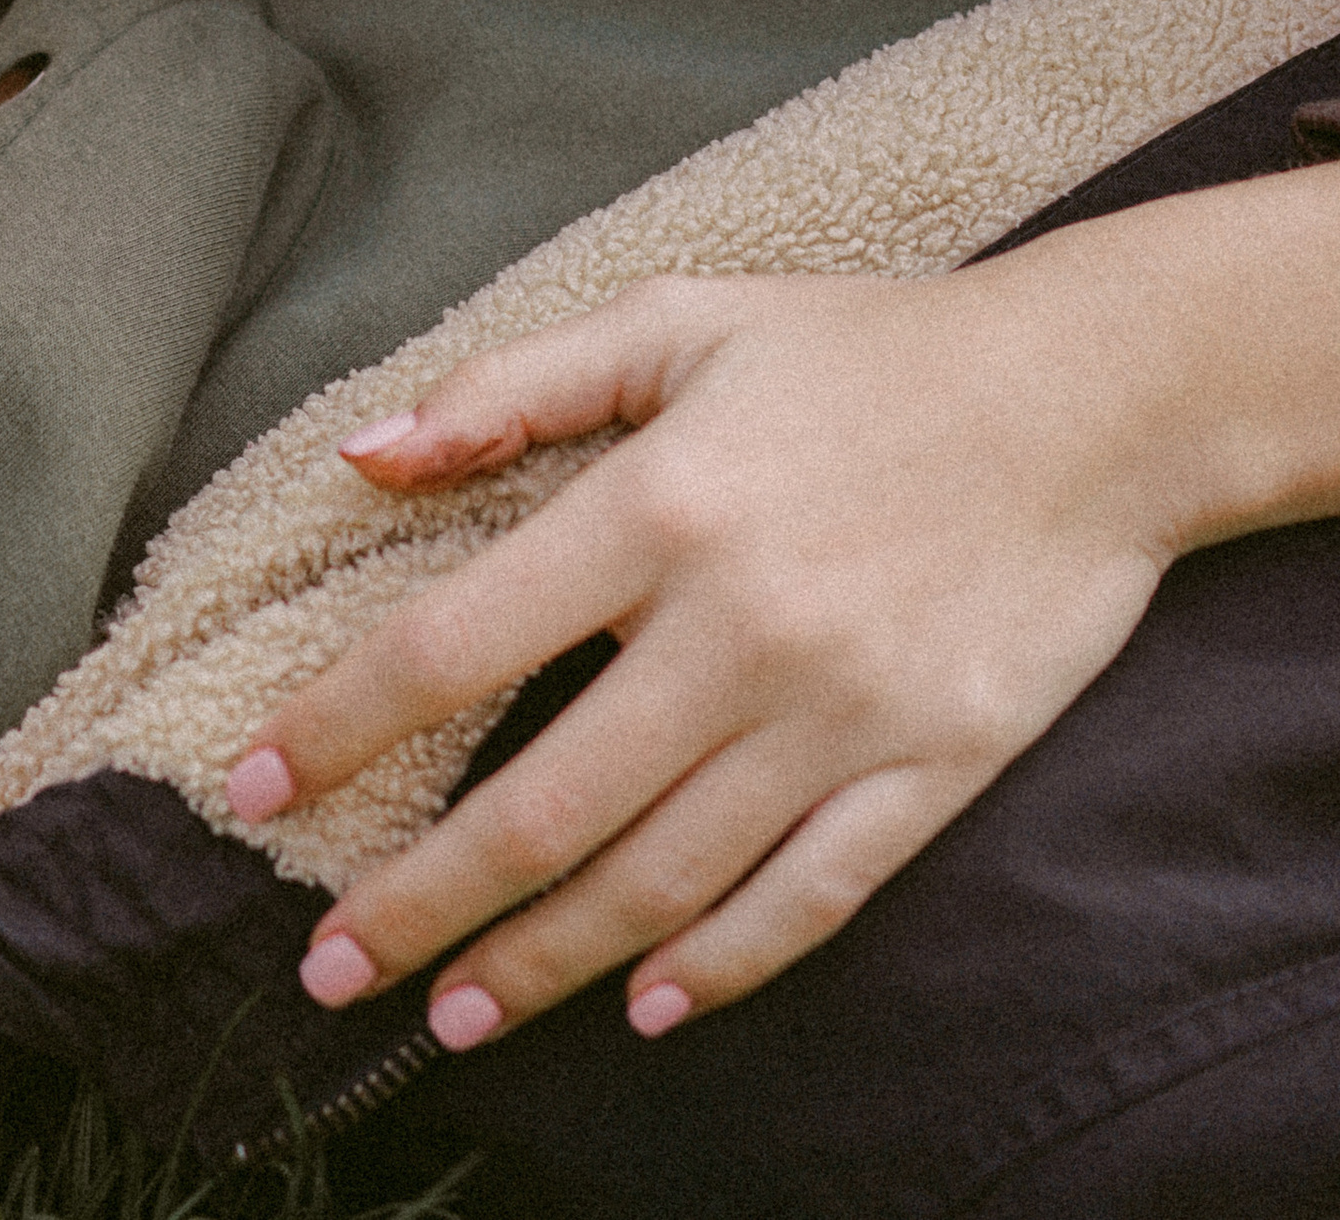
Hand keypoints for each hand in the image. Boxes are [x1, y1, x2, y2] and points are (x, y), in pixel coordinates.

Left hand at [227, 166, 1339, 1053]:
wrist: (1089, 396)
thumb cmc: (864, 349)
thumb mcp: (679, 323)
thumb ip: (512, 387)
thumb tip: (363, 451)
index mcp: (657, 507)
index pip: (454, 643)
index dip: (339, 722)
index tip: (250, 786)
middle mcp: (734, 629)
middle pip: (542, 805)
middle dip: (418, 903)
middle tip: (329, 969)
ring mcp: (836, 715)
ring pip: (659, 880)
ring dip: (542, 964)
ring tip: (453, 1015)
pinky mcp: (928, 771)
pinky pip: (808, 900)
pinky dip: (723, 966)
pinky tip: (652, 1007)